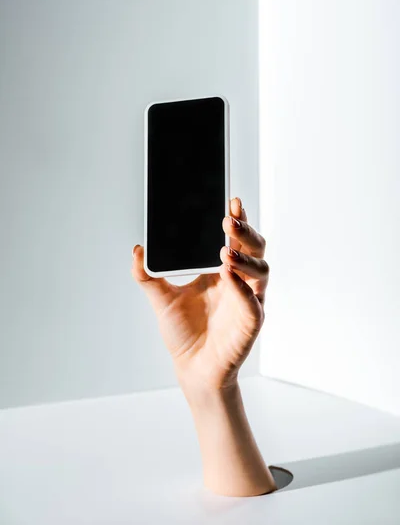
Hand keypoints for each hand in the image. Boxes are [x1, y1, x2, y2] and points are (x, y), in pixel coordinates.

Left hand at [131, 197, 268, 392]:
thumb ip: (147, 275)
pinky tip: (228, 277)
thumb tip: (137, 250)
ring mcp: (248, 300)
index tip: (230, 200)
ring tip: (226, 250)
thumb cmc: (183, 332)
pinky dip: (243, 288)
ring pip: (262, 270)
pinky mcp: (251, 322)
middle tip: (228, 220)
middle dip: (245, 231)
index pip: (235, 238)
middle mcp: (239, 281)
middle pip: (255, 248)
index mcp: (222, 270)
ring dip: (246, 257)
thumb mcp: (160, 299)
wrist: (191, 368)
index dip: (237, 219)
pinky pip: (253, 302)